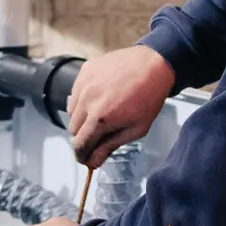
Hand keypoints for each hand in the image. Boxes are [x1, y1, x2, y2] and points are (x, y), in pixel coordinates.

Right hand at [67, 45, 174, 167]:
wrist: (153, 64)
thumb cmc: (149, 96)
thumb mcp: (136, 129)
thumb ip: (111, 145)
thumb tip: (94, 161)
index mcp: (100, 118)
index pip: (79, 145)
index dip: (82, 156)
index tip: (86, 158)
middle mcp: (87, 100)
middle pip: (73, 130)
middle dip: (84, 136)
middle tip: (100, 134)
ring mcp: (84, 84)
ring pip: (72, 112)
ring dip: (83, 117)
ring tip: (103, 112)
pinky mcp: (84, 71)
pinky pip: (75, 93)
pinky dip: (83, 99)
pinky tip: (100, 97)